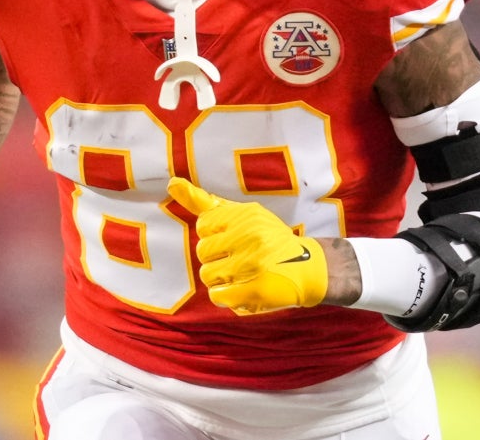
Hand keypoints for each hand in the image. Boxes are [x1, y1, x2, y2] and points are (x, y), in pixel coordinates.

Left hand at [167, 177, 327, 314]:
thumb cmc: (267, 238)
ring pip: (207, 274)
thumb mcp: (242, 214)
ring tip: (241, 273)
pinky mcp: (256, 290)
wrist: (308, 267)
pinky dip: (225, 296)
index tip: (234, 238)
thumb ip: (204, 201)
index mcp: (246, 215)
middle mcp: (250, 236)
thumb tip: (171, 183)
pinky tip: (241, 289)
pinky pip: (217, 296)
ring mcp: (253, 264)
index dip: (215, 235)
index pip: (204, 225)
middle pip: (203, 251)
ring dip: (220, 278)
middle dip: (216, 257)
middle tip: (239, 257)